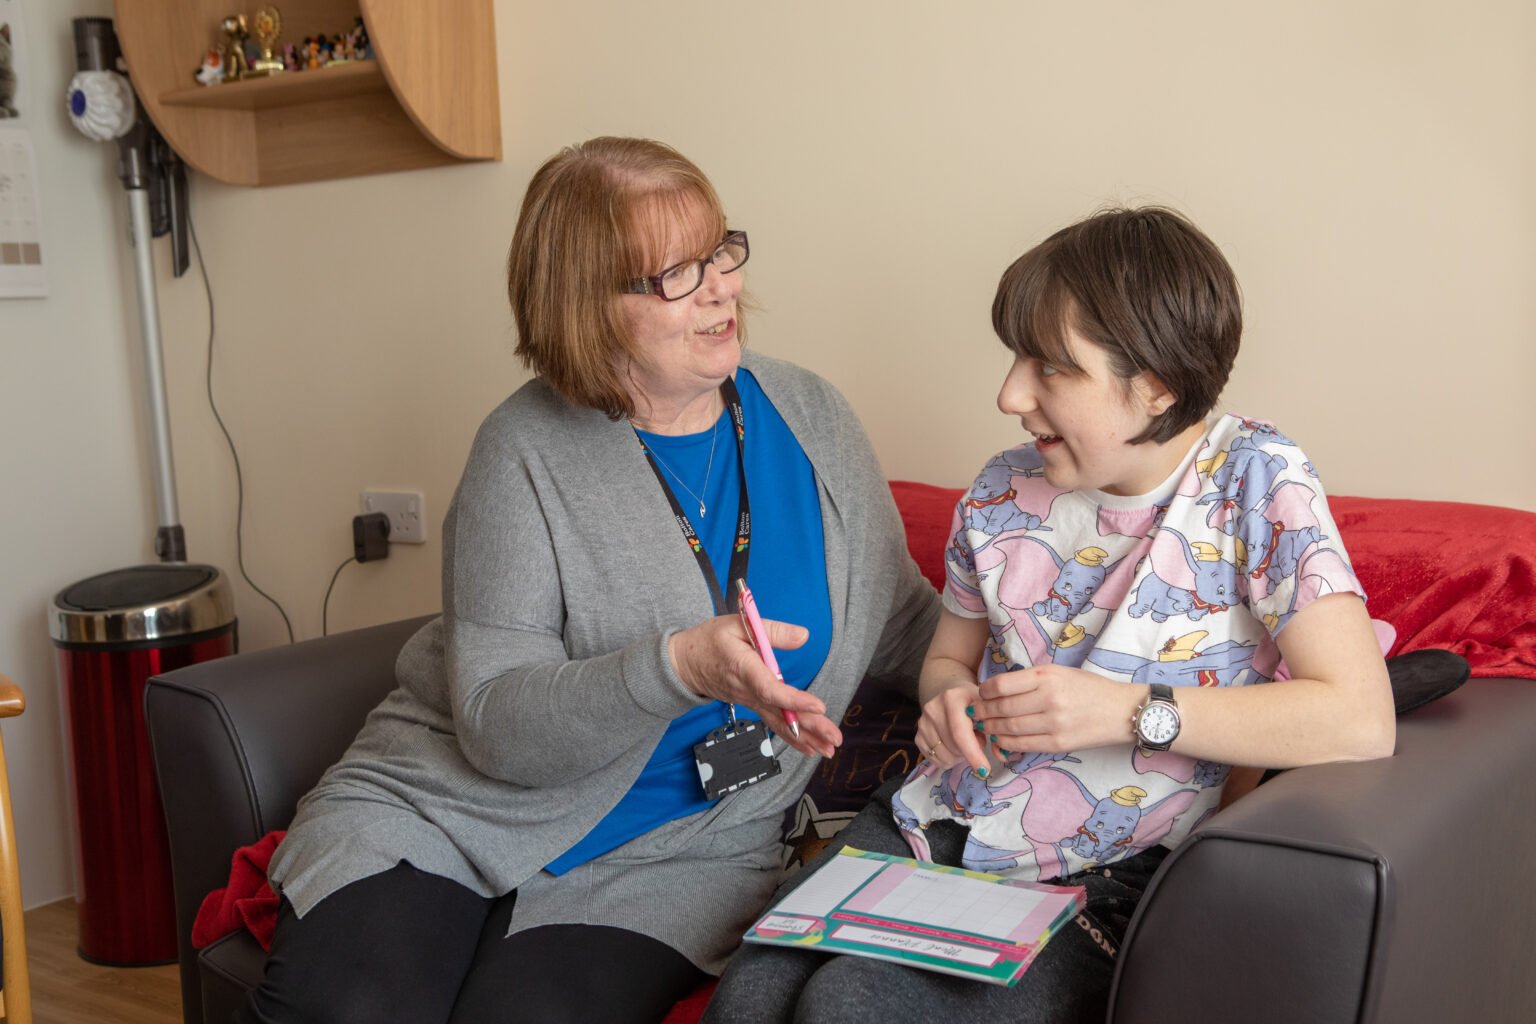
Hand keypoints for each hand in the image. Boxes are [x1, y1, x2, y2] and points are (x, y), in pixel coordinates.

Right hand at [668, 615, 841, 757]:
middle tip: (834, 739)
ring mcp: (748, 702)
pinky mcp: (751, 705)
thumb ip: (772, 630)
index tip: (818, 706)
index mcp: (743, 668)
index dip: (794, 700)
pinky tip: (810, 748)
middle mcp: (747, 691)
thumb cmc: (709, 640)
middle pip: (780, 713)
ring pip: (779, 723)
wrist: (684, 663)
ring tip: (828, 749)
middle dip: (809, 727)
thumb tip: (803, 636)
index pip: (769, 689)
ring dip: (805, 738)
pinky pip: (773, 724)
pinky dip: (792, 738)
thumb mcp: (737, 624)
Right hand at [915, 680, 990, 775]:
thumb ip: (997, 730)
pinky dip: (947, 760)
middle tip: (977, 742)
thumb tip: (1001, 755)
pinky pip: (933, 759)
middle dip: (969, 754)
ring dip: (958, 757)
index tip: (985, 770)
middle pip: (953, 747)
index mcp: (952, 698)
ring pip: (943, 756)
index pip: (960, 733)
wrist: (952, 694)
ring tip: (964, 743)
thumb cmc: (974, 703)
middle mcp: (933, 708)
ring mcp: (922, 722)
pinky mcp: (917, 734)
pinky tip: (954, 748)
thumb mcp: (988, 709)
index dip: (973, 754)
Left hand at [973, 664, 1138, 755]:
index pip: (1002, 685)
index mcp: (1047, 677)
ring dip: (991, 728)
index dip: (985, 691)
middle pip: (1002, 708)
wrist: (1121, 710)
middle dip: (983, 712)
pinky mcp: (1059, 743)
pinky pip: (1023, 744)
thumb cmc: (1088, 688)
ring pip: (1010, 728)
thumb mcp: (1059, 673)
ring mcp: (1054, 723)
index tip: (981, 694)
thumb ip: (1030, 680)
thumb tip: (996, 690)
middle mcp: (1049, 699)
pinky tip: (1000, 739)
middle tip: (975, 714)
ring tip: (984, 726)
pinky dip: (1006, 743)